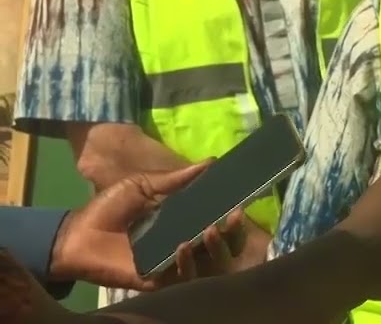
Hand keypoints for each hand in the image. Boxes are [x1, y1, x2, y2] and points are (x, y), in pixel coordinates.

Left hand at [48, 161, 245, 289]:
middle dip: (233, 235)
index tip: (242, 201)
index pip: (218, 224)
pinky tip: (184, 246)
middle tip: (233, 217)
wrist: (77, 234)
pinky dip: (187, 264)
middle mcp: (184, 245)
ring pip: (209, 266)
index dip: (233, 217)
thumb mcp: (144, 185)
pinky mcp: (158, 280)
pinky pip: (182, 279)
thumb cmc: (109, 208)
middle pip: (222, 247)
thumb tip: (212, 161)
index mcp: (184, 223)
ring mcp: (173, 265)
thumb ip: (176, 178)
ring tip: (211, 230)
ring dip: (215, 249)